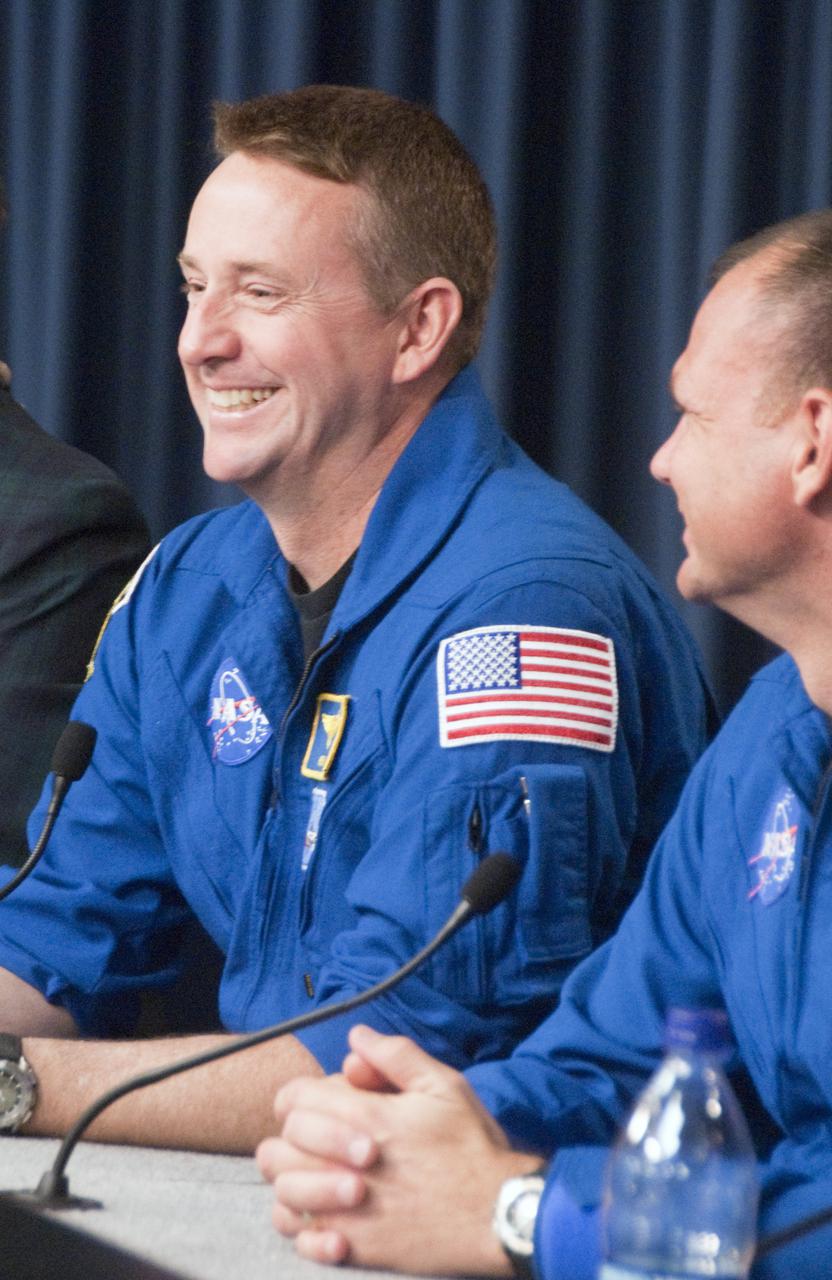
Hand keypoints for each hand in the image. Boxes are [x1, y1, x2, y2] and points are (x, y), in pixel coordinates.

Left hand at [257, 1025, 539, 1272]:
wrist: (495, 1214)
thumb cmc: (472, 1148)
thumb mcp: (443, 1086)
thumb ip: (395, 1056)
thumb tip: (357, 1036)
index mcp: (367, 1119)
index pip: (294, 1100)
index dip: (300, 1097)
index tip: (319, 1104)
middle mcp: (346, 1165)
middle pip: (278, 1148)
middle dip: (292, 1138)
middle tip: (317, 1140)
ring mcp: (348, 1211)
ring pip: (282, 1195)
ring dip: (292, 1181)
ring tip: (317, 1176)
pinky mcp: (356, 1249)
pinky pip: (301, 1241)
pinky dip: (303, 1227)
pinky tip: (325, 1214)